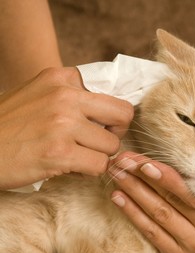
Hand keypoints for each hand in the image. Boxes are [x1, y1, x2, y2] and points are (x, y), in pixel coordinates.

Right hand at [0, 67, 132, 189]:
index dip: (112, 119)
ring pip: (112, 146)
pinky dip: (89, 172)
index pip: (115, 98)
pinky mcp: (59, 152)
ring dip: (98, 157)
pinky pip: (99, 166)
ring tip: (76, 157)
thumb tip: (113, 114)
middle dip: (115, 135)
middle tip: (96, 144)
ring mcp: (63, 123)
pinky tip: (69, 168)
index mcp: (63, 78)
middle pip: (123, 117)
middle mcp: (66, 95)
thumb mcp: (41, 95)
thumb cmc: (10, 125)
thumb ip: (74, 98)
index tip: (99, 129)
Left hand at [109, 151, 194, 252]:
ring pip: (158, 216)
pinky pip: (152, 234)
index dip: (167, 179)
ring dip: (133, 193)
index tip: (144, 164)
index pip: (193, 193)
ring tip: (117, 174)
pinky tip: (119, 197)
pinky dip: (133, 214)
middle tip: (122, 161)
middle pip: (170, 202)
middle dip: (141, 179)